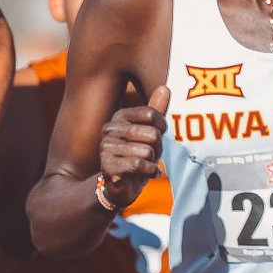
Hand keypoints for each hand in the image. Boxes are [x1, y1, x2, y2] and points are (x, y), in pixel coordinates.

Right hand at [99, 85, 168, 208]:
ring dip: (152, 162)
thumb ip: (156, 111)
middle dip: (158, 148)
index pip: (153, 115)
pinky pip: (138, 165)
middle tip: (150, 155)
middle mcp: (110, 129)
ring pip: (147, 151)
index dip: (162, 128)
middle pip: (152, 134)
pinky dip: (149, 172)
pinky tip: (146, 174)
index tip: (159, 136)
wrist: (122, 185)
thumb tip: (165, 87)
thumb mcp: (150, 131)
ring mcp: (106, 147)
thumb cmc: (138, 155)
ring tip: (144, 164)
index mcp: (120, 117)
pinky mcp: (107, 165)